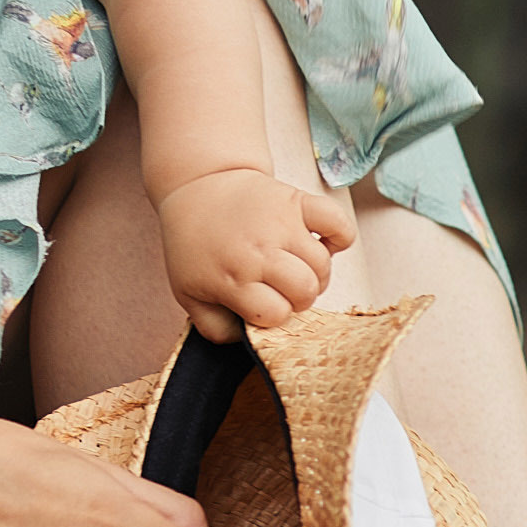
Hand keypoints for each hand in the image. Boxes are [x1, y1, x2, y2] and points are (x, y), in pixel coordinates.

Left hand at [155, 166, 355, 340]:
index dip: (273, 315)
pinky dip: (338, 238)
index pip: (276, 315)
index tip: (262, 303)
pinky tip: (320, 243)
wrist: (197, 186)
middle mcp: (258, 251)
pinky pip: (338, 224)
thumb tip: (246, 340)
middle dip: (297, 299)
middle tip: (282, 288)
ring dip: (315, 274)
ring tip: (296, 267)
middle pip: (305, 292)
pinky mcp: (296, 200)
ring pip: (322, 266)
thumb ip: (215, 328)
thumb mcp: (188, 293)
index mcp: (232, 277)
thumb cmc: (195, 245)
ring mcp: (280, 223)